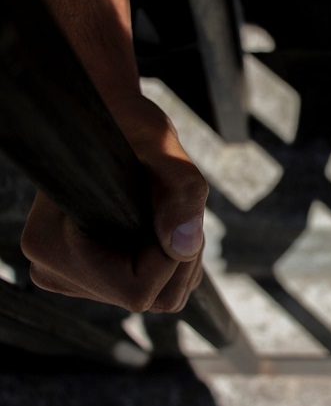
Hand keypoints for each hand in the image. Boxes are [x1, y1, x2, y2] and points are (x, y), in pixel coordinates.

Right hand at [21, 95, 207, 312]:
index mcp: (54, 246)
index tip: (175, 215)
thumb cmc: (132, 127)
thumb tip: (185, 246)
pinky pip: (149, 288)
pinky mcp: (90, 275)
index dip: (170, 259)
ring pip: (154, 297)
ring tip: (167, 214)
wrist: (116, 123)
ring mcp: (71, 276)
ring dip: (178, 261)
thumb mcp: (163, 148)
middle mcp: (53, 269)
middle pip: (149, 300)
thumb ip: (182, 192)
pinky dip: (169, 263)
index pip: (135, 291)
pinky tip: (160, 227)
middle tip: (177, 211)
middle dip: (180, 259)